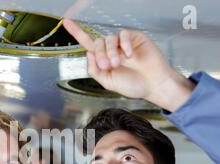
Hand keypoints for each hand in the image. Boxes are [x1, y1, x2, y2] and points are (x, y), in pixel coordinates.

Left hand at [63, 19, 194, 111]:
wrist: (153, 85)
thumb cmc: (133, 85)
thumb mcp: (108, 82)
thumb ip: (94, 70)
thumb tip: (88, 54)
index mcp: (104, 59)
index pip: (88, 44)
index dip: (77, 33)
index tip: (66, 22)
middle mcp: (111, 50)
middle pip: (97, 43)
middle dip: (99, 55)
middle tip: (107, 66)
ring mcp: (122, 43)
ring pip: (108, 39)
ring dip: (110, 52)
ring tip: (117, 63)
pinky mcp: (134, 38)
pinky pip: (123, 35)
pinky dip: (123, 44)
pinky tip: (129, 55)